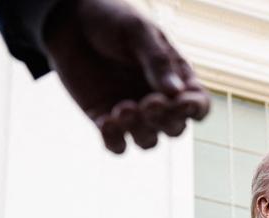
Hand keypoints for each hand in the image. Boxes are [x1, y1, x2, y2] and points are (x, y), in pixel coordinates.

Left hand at [42, 0, 209, 153]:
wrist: (71, 23)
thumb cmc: (112, 21)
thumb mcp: (138, 33)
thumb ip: (157, 62)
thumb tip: (177, 93)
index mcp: (175, 78)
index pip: (197, 104)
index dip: (195, 110)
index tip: (181, 102)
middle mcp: (157, 100)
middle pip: (174, 128)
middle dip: (165, 121)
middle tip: (149, 103)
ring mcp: (132, 114)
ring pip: (148, 142)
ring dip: (140, 131)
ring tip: (123, 108)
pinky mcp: (105, 121)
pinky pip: (116, 145)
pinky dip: (114, 141)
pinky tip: (106, 121)